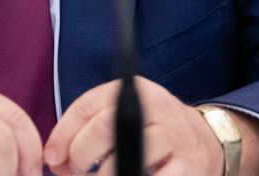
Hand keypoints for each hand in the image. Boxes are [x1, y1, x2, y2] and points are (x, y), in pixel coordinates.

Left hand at [43, 77, 258, 175]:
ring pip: (121, 160)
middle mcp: (155, 107)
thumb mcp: (120, 117)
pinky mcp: (187, 167)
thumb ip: (83, 131)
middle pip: (101, 131)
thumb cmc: (151, 132)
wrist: (206, 141)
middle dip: (79, 159)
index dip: (62, 136)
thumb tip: (52, 161)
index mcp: (133, 90)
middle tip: (78, 173)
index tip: (53, 159)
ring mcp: (173, 137)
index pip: (86, 107)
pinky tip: (128, 175)